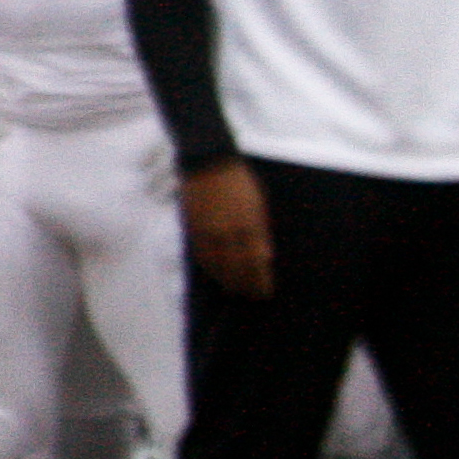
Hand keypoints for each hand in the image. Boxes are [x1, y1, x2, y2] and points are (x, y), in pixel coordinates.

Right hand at [180, 161, 273, 300]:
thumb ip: (261, 232)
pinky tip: (215, 274)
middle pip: (237, 267)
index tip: (264, 292)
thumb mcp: (259, 204)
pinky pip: (201, 253)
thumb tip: (265, 256)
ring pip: (217, 264)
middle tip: (251, 296)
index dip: (260, 280)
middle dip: (245, 285)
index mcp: (250, 224)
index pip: (256, 262)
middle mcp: (229, 230)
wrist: (209, 162)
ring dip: (226, 280)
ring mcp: (209, 229)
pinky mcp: (193, 226)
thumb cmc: (240, 182)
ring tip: (234, 290)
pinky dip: (209, 267)